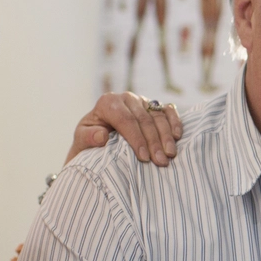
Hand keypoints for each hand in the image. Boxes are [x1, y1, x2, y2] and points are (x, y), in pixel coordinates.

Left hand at [67, 92, 183, 165]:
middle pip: (144, 119)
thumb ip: (88, 138)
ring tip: (170, 155)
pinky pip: (168, 110)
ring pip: (158, 116)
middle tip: (161, 162)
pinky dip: (175, 121)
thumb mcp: (82, 141)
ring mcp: (142, 100)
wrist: (98, 138)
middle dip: (154, 142)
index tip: (144, 158)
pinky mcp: (154, 105)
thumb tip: (101, 135)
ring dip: (166, 136)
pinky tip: (178, 136)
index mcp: (108, 102)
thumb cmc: (90, 141)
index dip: (136, 139)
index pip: (125, 119)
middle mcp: (126, 98)